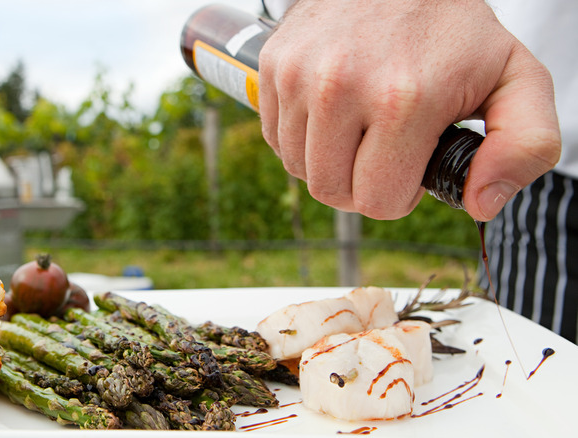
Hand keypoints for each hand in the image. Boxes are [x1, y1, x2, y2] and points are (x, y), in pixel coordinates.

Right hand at [258, 0, 560, 220]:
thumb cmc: (453, 30)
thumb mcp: (516, 78)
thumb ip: (524, 146)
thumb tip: (480, 203)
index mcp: (403, 100)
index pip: (377, 201)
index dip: (399, 194)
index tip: (412, 165)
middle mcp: (340, 87)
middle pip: (331, 191)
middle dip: (361, 185)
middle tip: (385, 153)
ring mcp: (299, 74)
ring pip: (297, 168)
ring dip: (328, 162)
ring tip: (359, 130)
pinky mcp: (273, 65)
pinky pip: (275, 137)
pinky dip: (301, 138)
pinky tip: (331, 115)